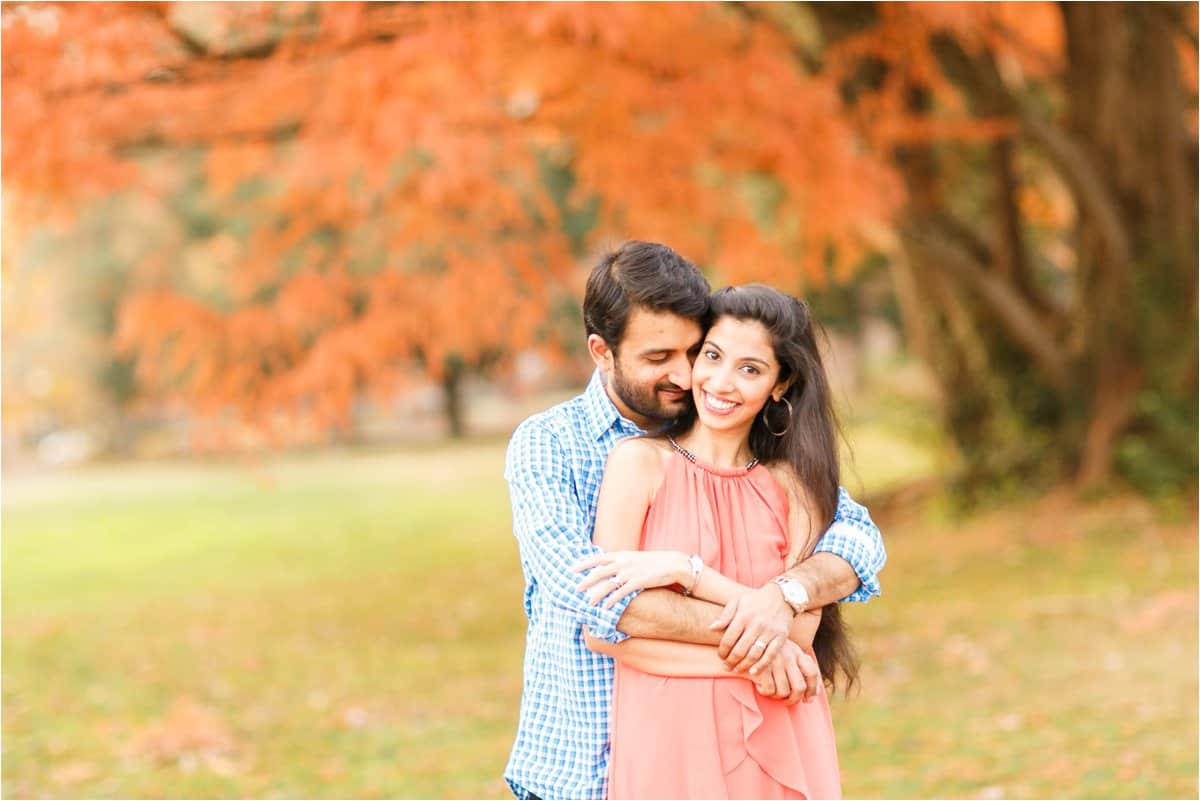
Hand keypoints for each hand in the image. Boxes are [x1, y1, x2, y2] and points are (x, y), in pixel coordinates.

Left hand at [572, 550, 688, 608]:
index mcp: (621, 555)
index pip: (598, 558)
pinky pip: (622, 592)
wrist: (671, 563)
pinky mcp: (639, 581)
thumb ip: (619, 561)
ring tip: (588, 602)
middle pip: (600, 571)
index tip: (572, 569)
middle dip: (586, 581)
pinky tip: (606, 606)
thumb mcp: (633, 557)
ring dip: (597, 594)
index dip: (584, 563)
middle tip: (575, 589)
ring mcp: (630, 572)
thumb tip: (606, 567)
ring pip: (609, 583)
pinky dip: (613, 599)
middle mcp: (623, 562)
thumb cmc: (651, 562)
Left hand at [710, 584, 794, 672]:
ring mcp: (769, 632)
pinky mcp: (781, 637)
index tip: (720, 656)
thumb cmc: (755, 600)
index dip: (722, 651)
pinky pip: (770, 655)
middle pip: (740, 650)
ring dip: (743, 665)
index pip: (729, 639)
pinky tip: (753, 672)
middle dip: (731, 661)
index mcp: (743, 616)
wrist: (781, 596)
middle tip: (726, 666)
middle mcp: (756, 625)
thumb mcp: (737, 601)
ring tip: (736, 669)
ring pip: (754, 655)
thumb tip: (711, 628)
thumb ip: (724, 615)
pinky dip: (761, 666)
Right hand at [752, 640, 820, 704]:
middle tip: (786, 701)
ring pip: (784, 692)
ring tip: (770, 690)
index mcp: (795, 651)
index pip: (812, 672)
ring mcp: (774, 661)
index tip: (808, 699)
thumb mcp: (784, 652)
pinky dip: (764, 692)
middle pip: (800, 687)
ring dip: (777, 696)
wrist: (739, 639)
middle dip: (794, 700)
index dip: (813, 689)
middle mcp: (787, 655)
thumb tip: (814, 696)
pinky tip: (759, 685)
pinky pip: (769, 690)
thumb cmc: (763, 649)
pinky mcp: (761, 667)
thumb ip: (800, 669)